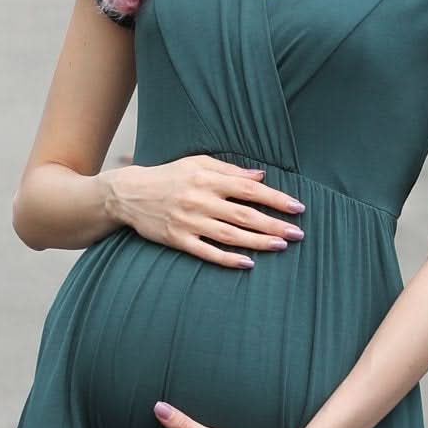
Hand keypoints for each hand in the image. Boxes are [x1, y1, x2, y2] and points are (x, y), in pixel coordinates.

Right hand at [106, 154, 305, 266]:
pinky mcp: (178, 239)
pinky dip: (228, 259)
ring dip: (258, 242)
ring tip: (281, 246)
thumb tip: (261, 177)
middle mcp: (200, 200)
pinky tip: (248, 264)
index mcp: (207, 178)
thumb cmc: (168, 176)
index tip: (297, 208)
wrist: (129, 194)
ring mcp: (189, 222)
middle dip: (274, 225)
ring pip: (230, 235)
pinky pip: (207, 251)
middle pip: (244, 215)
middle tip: (298, 233)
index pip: (250, 189)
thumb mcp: (197, 163)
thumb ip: (229, 170)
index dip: (276, 199)